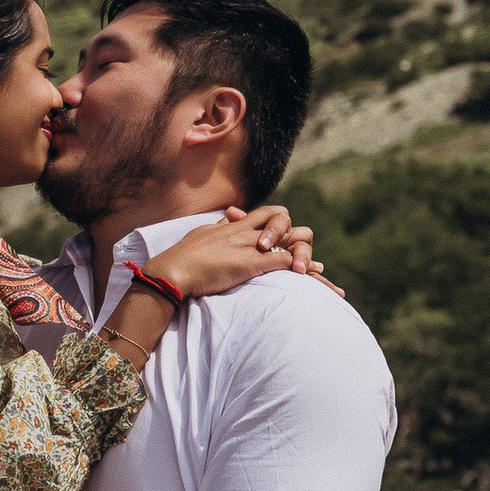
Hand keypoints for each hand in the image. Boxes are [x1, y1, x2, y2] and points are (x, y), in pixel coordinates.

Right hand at [162, 204, 322, 298]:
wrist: (173, 270)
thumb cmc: (182, 256)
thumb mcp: (202, 234)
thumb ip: (217, 228)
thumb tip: (223, 222)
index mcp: (234, 225)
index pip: (266, 214)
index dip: (279, 225)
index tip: (287, 242)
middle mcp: (246, 231)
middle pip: (283, 219)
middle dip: (296, 236)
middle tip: (304, 258)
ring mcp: (250, 246)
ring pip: (290, 239)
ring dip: (304, 255)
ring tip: (316, 271)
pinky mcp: (252, 263)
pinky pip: (283, 260)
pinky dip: (298, 268)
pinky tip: (305, 277)